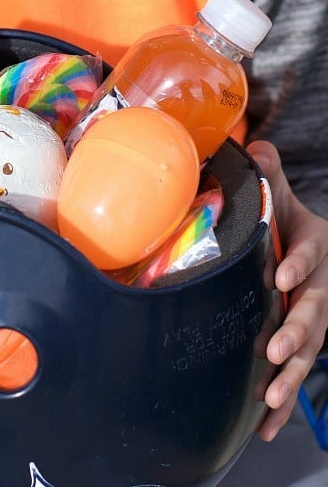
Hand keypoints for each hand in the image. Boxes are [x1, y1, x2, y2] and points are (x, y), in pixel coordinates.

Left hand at [247, 140, 327, 441]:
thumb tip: (254, 147)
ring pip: (309, 349)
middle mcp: (320, 286)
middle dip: (298, 331)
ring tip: (271, 398)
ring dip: (291, 375)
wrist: (310, 247)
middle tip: (276, 349)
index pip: (309, 256)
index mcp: (314, 247)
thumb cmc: (288, 221)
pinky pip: (295, 371)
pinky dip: (280, 401)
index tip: (284, 277)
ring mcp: (314, 319)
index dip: (300, 265)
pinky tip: (261, 426)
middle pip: (315, 312)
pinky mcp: (302, 341)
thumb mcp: (284, 197)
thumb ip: (271, 175)